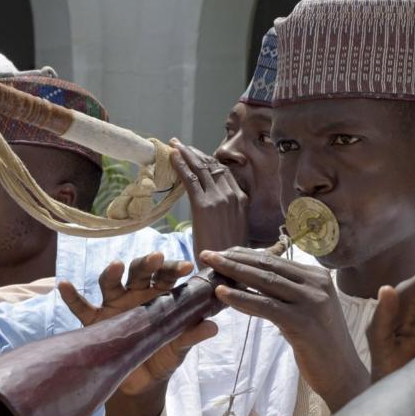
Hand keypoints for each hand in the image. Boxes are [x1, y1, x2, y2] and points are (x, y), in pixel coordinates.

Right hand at [59, 252, 214, 394]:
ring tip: (116, 265)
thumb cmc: (162, 356)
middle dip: (146, 264)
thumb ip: (192, 335)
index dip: (174, 269)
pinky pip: (81, 307)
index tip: (185, 266)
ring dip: (112, 272)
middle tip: (156, 258)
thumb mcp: (178, 348)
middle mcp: (135, 294)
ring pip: (110, 283)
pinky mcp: (95, 321)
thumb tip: (213, 327)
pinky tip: (64, 285)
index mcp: (159, 296)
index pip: (166, 276)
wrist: (140, 383)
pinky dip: (71, 296)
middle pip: (139, 272)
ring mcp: (114, 305)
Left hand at [169, 138, 247, 253]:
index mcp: (242, 200)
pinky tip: (172, 158)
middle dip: (196, 153)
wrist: (226, 270)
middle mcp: (233, 195)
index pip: (224, 172)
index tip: (196, 154)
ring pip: (201, 169)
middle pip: (213, 166)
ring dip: (186, 154)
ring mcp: (219, 199)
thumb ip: (230, 212)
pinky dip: (181, 165)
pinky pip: (190, 179)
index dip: (209, 160)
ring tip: (175, 145)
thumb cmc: (228, 255)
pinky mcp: (204, 205)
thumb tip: (217, 207)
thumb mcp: (236, 229)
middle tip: (181, 145)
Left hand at [200, 248, 368, 410]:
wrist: (342, 373)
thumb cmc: (321, 343)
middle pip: (268, 266)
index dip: (246, 254)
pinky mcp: (302, 322)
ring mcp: (311, 301)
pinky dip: (241, 298)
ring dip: (233, 272)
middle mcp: (316, 284)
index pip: (275, 261)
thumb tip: (255, 279)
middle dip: (235, 258)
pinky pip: (265, 306)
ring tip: (210, 267)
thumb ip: (288, 292)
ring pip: (264, 282)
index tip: (223, 251)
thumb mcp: (307, 309)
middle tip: (208, 254)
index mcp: (318, 276)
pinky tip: (222, 294)